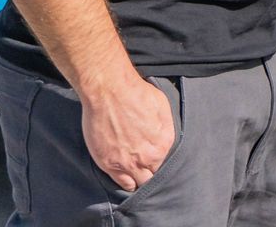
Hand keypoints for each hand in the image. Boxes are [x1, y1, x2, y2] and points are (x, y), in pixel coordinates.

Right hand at [79, 72, 174, 192]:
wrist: (109, 92)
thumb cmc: (137, 94)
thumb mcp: (162, 107)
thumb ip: (166, 128)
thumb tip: (164, 139)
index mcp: (164, 143)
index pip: (165, 163)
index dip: (159, 161)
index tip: (153, 158)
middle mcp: (148, 157)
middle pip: (153, 176)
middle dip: (150, 172)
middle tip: (145, 166)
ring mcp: (128, 163)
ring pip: (139, 184)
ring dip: (138, 179)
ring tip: (135, 173)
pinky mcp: (109, 164)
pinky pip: (122, 183)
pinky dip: (125, 182)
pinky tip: (126, 176)